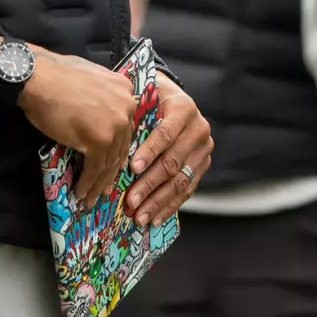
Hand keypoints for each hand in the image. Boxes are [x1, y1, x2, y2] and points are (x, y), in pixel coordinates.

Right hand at [19, 47, 138, 206]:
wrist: (39, 79)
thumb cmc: (57, 76)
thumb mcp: (92, 79)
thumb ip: (103, 97)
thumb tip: (98, 114)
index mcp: (126, 91)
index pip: (125, 126)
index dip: (117, 149)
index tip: (111, 164)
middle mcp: (127, 108)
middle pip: (121, 146)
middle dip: (110, 170)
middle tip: (103, 187)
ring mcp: (115, 125)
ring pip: (110, 161)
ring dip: (99, 182)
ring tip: (91, 197)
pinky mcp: (99, 140)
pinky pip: (95, 167)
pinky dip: (88, 182)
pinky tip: (81, 192)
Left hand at [124, 75, 213, 226]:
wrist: (171, 99)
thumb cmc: (150, 99)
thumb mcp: (143, 97)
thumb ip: (134, 114)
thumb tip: (113, 139)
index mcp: (184, 108)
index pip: (166, 133)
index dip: (150, 151)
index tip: (133, 168)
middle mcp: (199, 129)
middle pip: (173, 161)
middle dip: (150, 184)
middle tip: (131, 201)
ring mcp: (203, 149)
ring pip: (181, 180)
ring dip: (158, 201)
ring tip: (140, 216)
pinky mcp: (202, 165)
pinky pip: (187, 190)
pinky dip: (170, 206)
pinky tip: (155, 218)